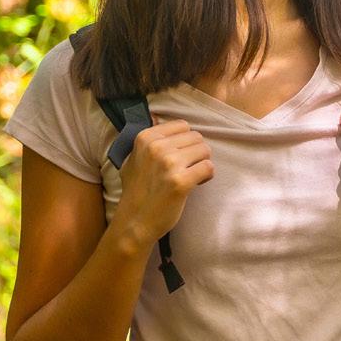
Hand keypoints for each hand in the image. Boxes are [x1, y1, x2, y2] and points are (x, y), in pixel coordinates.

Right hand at [114, 120, 213, 249]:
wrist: (135, 222)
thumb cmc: (136, 191)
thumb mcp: (132, 159)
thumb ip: (146, 141)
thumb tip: (157, 118)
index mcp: (145, 138)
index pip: (182, 126)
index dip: (186, 142)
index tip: (180, 156)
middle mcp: (156, 147)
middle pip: (196, 137)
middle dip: (196, 153)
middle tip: (187, 168)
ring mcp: (169, 164)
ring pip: (205, 150)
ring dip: (202, 163)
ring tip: (191, 176)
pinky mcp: (181, 182)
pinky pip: (208, 167)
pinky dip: (207, 176)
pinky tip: (196, 184)